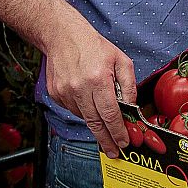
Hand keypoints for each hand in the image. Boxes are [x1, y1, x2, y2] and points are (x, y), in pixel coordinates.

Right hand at [43, 25, 136, 157]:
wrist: (62, 36)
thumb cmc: (93, 46)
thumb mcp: (121, 61)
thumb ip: (129, 86)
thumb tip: (131, 108)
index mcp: (98, 80)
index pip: (110, 114)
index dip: (117, 131)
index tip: (123, 142)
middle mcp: (79, 88)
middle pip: (95, 123)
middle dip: (106, 140)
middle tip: (114, 151)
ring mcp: (65, 93)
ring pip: (84, 117)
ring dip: (96, 123)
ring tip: (104, 124)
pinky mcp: (56, 95)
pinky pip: (73, 110)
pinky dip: (83, 110)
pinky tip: (88, 100)